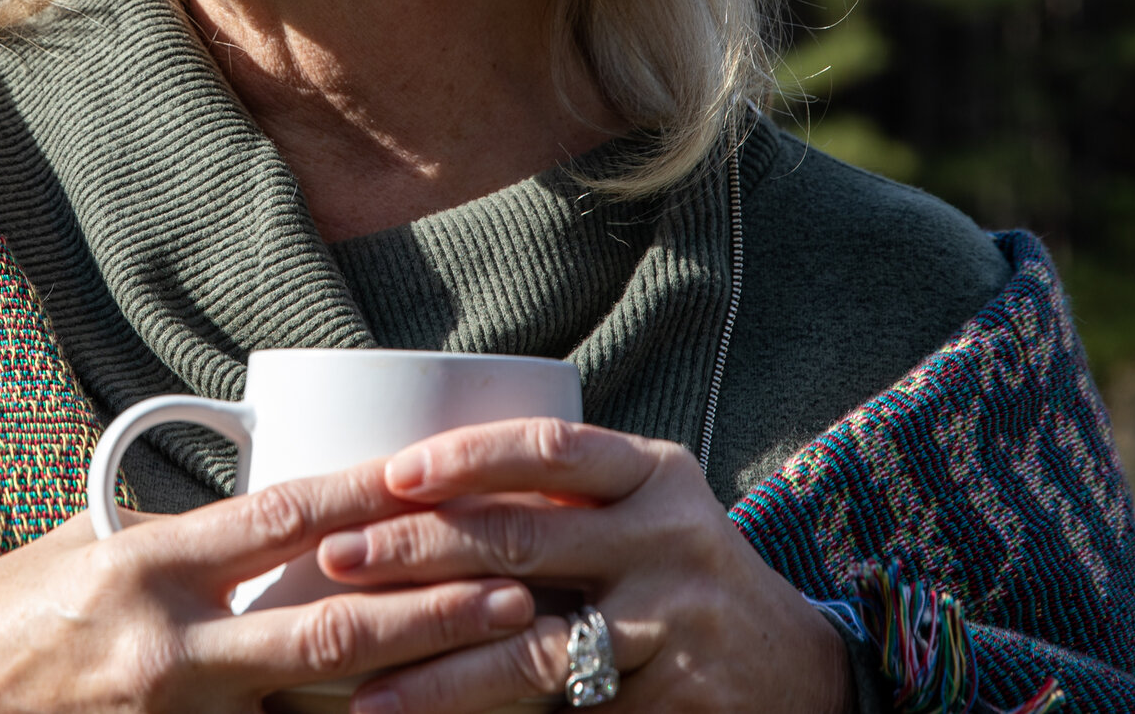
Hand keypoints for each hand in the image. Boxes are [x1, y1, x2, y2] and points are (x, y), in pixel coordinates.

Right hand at [0, 458, 538, 713]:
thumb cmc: (0, 622)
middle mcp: (169, 648)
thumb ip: (176, 538)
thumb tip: (260, 508)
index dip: (368, 496)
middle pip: (327, 630)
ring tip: (495, 667)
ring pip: (316, 711)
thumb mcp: (83, 551)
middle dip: (429, 612)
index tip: (438, 477)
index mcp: (149, 568)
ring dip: (412, 691)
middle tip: (513, 590)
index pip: (280, 519)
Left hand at [314, 420, 849, 713]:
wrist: (798, 669)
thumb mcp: (641, 513)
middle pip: (522, 537)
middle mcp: (666, 534)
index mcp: (650, 472)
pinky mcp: (671, 693)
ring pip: (534, 644)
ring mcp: (672, 618)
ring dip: (440, 666)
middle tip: (336, 559)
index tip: (389, 473)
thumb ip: (557, 499)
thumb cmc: (678, 574)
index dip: (465, 456)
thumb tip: (404, 492)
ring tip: (366, 684)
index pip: (548, 447)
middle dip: (417, 551)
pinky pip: (564, 708)